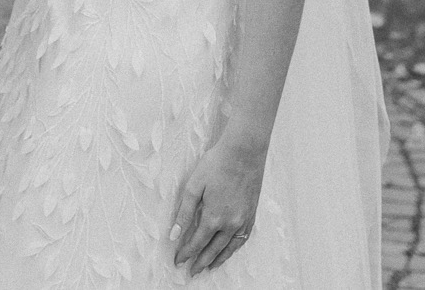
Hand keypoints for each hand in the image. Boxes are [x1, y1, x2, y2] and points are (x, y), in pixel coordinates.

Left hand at [169, 138, 264, 274]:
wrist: (244, 152)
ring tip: (209, 267)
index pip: (197, 243)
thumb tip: (173, 235)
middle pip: (213, 250)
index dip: (186, 254)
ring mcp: (243, 220)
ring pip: (229, 248)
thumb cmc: (217, 164)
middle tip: (191, 272)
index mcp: (214, 217)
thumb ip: (184, 213)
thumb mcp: (194, 186)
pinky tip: (229, 250)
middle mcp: (230, 223)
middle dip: (201, 262)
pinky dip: (234, 248)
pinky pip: (243, 239)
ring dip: (218, 259)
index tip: (178, 261)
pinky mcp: (251, 214)